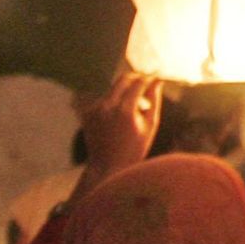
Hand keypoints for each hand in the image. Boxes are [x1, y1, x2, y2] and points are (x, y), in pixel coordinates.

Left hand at [78, 72, 161, 187]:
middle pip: (123, 79)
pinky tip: (117, 119)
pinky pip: (103, 99)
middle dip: (135, 78)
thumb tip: (158, 81)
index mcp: (125, 110)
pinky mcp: (87, 113)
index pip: (138, 83)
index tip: (155, 76)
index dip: (148, 78)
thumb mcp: (150, 126)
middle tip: (145, 82)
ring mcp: (95, 109)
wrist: (106, 167)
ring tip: (133, 111)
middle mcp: (107, 106)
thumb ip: (154, 100)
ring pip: (113, 89)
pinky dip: (113, 103)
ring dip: (124, 93)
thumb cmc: (134, 149)